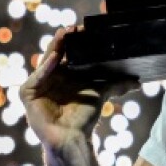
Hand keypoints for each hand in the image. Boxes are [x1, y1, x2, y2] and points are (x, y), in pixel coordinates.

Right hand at [20, 27, 139, 159]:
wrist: (72, 138)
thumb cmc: (83, 117)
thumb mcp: (100, 93)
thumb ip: (116, 85)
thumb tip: (138, 82)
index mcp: (63, 73)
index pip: (67, 52)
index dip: (74, 40)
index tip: (84, 28)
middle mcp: (49, 76)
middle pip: (56, 53)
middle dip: (64, 40)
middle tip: (74, 27)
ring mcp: (37, 84)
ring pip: (46, 61)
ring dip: (55, 47)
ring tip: (64, 34)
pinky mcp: (27, 94)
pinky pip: (36, 78)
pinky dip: (46, 67)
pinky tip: (56, 58)